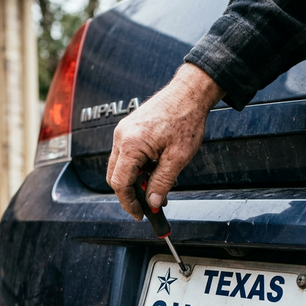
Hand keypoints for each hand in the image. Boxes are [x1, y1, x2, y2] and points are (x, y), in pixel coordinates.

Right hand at [106, 63, 224, 219]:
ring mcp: (124, 131)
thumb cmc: (185, 118)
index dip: (129, 203)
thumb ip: (162, 182)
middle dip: (130, 194)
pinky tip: (156, 170)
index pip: (120, 183)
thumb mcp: (177, 158)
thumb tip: (154, 202)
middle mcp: (121, 137)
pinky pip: (127, 154)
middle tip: (148, 205)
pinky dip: (138, 167)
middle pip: (115, 176)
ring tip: (158, 187)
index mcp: (130, 144)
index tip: (140, 213)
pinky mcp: (130, 129)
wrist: (189, 92)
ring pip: (121, 166)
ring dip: (136, 180)